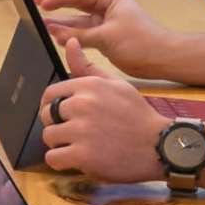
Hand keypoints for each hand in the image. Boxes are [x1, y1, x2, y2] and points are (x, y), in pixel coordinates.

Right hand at [36, 0, 182, 77]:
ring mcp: (107, 22)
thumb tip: (56, 32)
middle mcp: (108, 7)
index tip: (41, 2)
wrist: (162, 59)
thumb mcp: (107, 37)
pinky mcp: (107, 37)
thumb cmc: (141, 42)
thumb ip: (80, 35)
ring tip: (42, 23)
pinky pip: (85, 33)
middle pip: (77, 4)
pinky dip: (72, 36)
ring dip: (63, 23)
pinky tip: (57, 37)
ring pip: (79, 21)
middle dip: (57, 5)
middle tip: (35, 2)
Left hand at [37, 56, 171, 184]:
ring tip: (79, 146)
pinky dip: (61, 161)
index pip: (50, 94)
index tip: (63, 116)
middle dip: (57, 125)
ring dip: (60, 144)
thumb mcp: (115, 85)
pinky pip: (53, 158)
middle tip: (76, 134)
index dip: (52, 107)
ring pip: (48, 137)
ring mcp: (81, 130)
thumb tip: (69, 43)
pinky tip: (77, 160)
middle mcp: (82, 105)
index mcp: (88, 86)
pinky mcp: (83, 155)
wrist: (158, 145)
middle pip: (47, 115)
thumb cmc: (137, 115)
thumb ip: (87, 67)